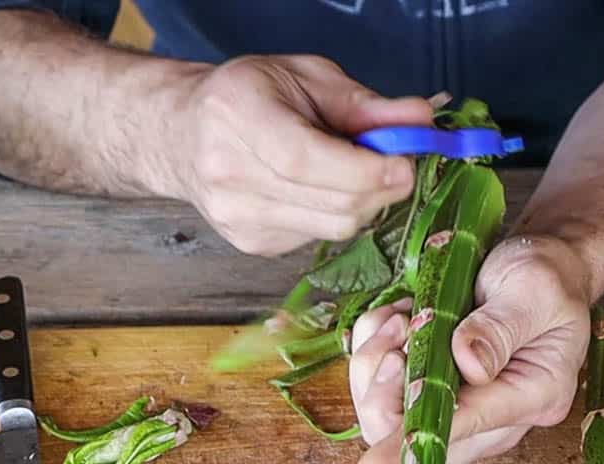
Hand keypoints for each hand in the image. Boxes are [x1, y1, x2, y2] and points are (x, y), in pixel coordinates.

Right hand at [160, 55, 431, 255]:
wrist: (182, 134)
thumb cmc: (248, 96)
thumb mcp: (305, 77)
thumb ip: (364, 104)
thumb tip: (422, 121)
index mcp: (236, 114)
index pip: (306, 160)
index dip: (365, 170)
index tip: (404, 164)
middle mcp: (228, 172)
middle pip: (328, 204)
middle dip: (379, 189)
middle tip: (399, 166)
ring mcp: (236, 217)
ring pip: (331, 228)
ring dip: (362, 204)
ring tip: (356, 172)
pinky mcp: (250, 245)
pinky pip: (317, 237)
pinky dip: (335, 215)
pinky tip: (321, 190)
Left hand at [350, 235, 592, 463]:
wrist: (546, 269)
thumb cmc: (548, 279)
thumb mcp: (533, 290)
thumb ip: (500, 327)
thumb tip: (467, 364)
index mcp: (530, 395)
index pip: (461, 429)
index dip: (409, 442)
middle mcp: (494, 415)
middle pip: (416, 436)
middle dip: (381, 391)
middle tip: (398, 329)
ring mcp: (461, 405)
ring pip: (388, 414)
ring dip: (375, 361)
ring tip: (403, 315)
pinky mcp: (435, 389)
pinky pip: (381, 386)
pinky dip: (374, 347)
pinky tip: (400, 317)